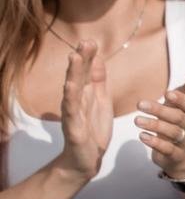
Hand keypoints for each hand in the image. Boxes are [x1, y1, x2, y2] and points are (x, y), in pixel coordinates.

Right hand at [54, 40, 112, 181]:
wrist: (86, 158)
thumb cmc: (93, 128)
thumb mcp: (100, 100)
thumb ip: (98, 80)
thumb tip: (97, 58)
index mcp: (85, 94)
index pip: (86, 72)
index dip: (88, 57)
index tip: (91, 40)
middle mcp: (76, 100)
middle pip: (77, 76)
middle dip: (81, 59)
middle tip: (85, 41)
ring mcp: (72, 113)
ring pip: (72, 90)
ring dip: (73, 74)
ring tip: (74, 57)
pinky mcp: (73, 127)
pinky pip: (71, 111)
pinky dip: (70, 98)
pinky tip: (70, 86)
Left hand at [137, 73, 184, 179]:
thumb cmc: (180, 124)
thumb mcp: (183, 106)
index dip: (181, 99)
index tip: (167, 93)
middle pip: (179, 118)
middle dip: (160, 111)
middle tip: (140, 104)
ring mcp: (184, 142)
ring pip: (173, 133)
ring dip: (155, 126)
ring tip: (137, 120)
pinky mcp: (175, 155)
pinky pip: (168, 149)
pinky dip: (155, 143)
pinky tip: (143, 136)